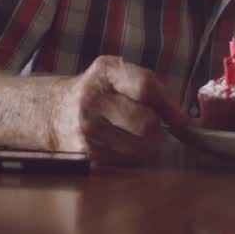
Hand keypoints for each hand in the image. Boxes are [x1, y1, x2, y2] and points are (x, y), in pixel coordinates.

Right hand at [51, 55, 188, 161]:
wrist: (53, 112)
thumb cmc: (98, 92)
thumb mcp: (119, 77)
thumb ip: (153, 89)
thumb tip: (182, 119)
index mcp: (106, 72)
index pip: (146, 87)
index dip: (169, 105)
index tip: (180, 119)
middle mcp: (93, 98)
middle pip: (145, 122)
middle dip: (159, 130)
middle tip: (157, 129)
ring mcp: (88, 128)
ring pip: (139, 147)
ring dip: (146, 145)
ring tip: (136, 136)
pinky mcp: (86, 153)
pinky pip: (125, 160)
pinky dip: (130, 156)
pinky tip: (121, 144)